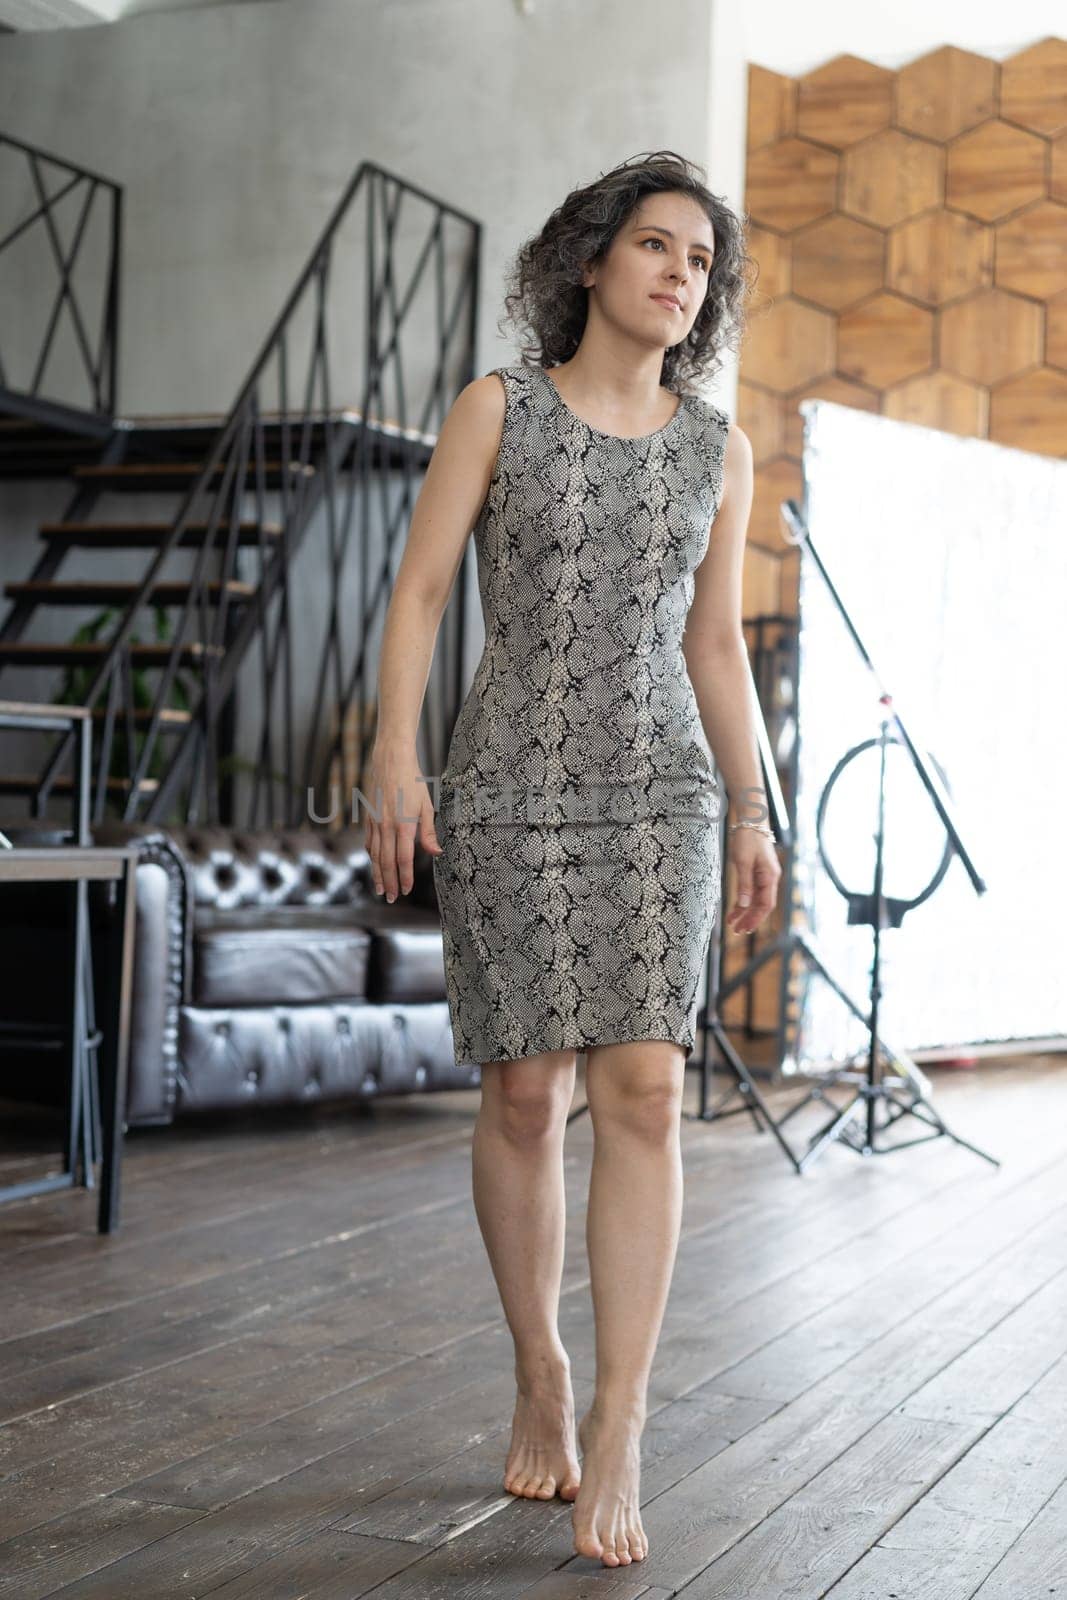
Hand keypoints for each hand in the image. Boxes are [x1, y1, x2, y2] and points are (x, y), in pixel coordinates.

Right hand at [363, 743, 441, 901]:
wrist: (391, 759)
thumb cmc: (413, 781)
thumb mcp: (426, 806)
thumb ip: (429, 832)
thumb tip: (436, 853)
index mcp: (404, 825)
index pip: (403, 859)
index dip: (404, 877)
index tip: (406, 890)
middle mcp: (386, 826)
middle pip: (386, 862)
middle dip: (389, 882)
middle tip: (392, 898)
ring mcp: (374, 822)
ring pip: (374, 855)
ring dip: (377, 874)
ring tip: (381, 889)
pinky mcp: (368, 816)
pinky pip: (369, 841)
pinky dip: (372, 856)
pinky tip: (375, 863)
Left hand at [725, 826, 780, 935]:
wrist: (751, 821)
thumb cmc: (747, 838)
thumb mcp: (743, 862)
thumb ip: (744, 884)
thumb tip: (744, 905)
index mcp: (770, 876)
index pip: (766, 904)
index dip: (756, 918)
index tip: (745, 928)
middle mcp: (770, 878)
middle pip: (762, 905)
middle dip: (750, 919)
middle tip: (737, 931)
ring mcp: (764, 876)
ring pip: (756, 900)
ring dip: (745, 912)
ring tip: (733, 924)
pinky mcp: (757, 873)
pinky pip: (752, 891)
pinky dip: (743, 901)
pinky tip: (735, 910)